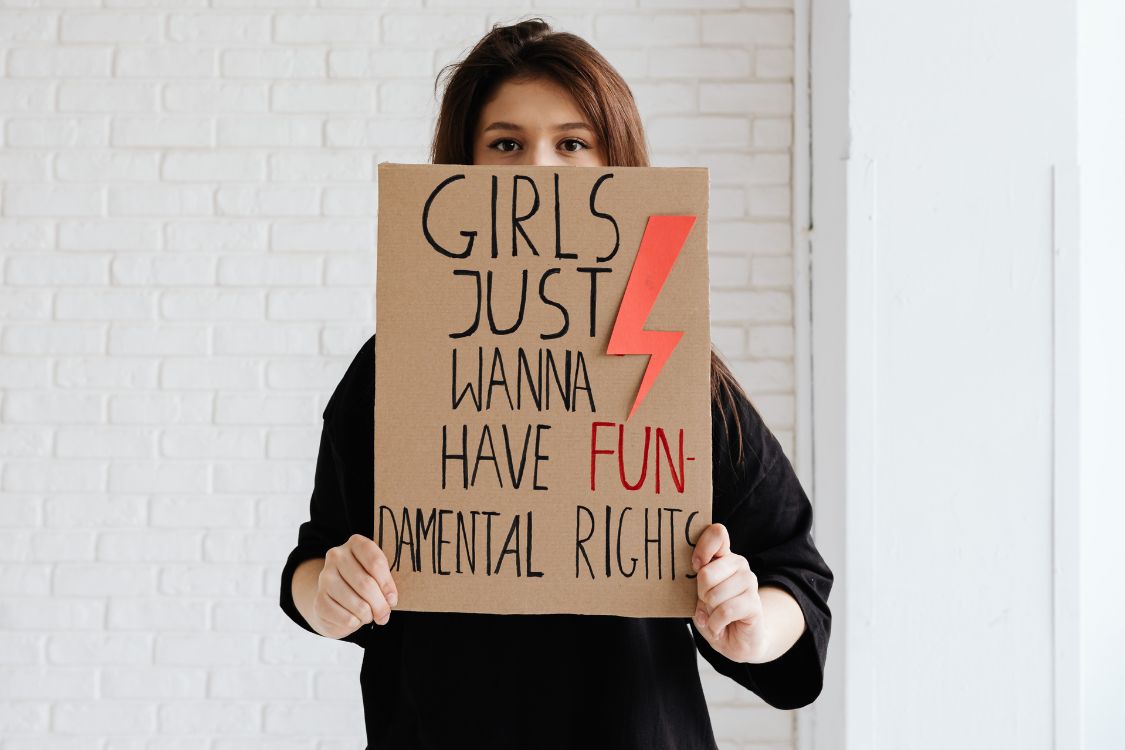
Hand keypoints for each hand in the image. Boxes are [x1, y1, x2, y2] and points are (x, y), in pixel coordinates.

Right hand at [313, 534, 398, 638]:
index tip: (392, 599)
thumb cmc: (362, 583)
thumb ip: (386, 585)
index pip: (376, 562)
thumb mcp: (377, 576)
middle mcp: (337, 556)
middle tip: (384, 614)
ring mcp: (324, 577)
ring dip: (368, 615)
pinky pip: (345, 618)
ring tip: (368, 614)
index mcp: (356, 543)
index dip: (387, 585)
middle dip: (380, 605)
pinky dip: (355, 623)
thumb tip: (389, 601)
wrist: (335, 598)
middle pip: (366, 584)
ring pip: (358, 603)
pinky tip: (354, 618)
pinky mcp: (319, 599)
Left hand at [691, 523, 770, 663]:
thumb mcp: (699, 595)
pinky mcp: (755, 603)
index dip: (702, 548)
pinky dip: (716, 623)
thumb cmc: (714, 614)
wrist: (737, 641)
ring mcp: (749, 582)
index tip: (695, 566)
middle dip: (700, 594)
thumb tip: (699, 571)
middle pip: (706, 573)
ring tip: (715, 615)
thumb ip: (696, 581)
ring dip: (709, 612)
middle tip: (707, 603)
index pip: (717, 533)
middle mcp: (739, 564)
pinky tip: (719, 626)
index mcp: (723, 557)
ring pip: (714, 595)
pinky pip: (725, 611)